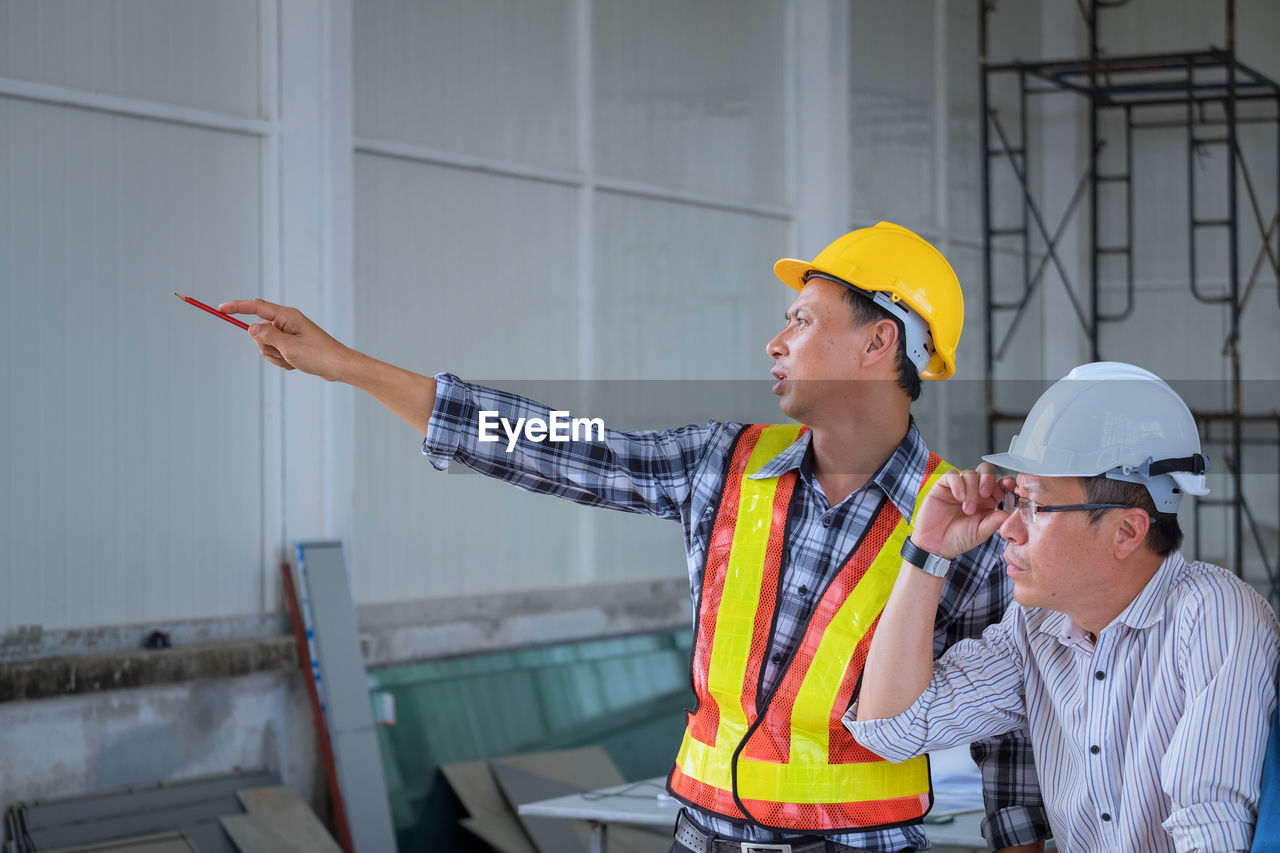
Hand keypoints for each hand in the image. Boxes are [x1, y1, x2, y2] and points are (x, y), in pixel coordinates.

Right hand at [218, 299, 350, 380]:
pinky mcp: (292, 344)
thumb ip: (267, 336)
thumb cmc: (318, 355)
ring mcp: (289, 333)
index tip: (220, 309)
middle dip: (264, 346)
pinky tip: (296, 364)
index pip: (255, 306)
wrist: (339, 366)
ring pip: (265, 345)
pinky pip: (276, 353)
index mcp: (286, 316)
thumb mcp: (288, 347)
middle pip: (258, 330)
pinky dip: (282, 361)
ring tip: (292, 360)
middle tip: (282, 353)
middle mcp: (287, 321)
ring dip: (274, 356)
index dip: (236, 307)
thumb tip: (250, 328)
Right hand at [910, 463, 1011, 558]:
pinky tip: (958, 497)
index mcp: (989, 500)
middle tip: (985, 494)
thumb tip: (1009, 514)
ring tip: (967, 509)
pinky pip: (952, 475)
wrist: (937, 544)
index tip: (1009, 485)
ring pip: (970, 474)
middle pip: (986, 470)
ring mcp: (960, 486)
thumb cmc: (960, 538)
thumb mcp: (981, 532)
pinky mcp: (943, 485)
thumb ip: (994, 522)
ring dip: (971, 490)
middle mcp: (975, 490)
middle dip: (988, 479)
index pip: (1000, 483)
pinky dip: (958, 484)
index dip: (1006, 481)